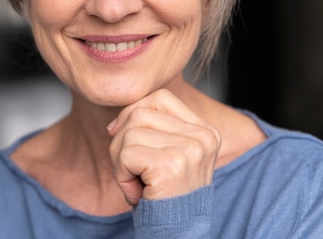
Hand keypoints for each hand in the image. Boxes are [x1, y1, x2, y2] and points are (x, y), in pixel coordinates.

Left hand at [107, 89, 220, 205]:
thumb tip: (117, 121)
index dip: (133, 112)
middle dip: (122, 140)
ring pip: (128, 132)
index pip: (160, 98)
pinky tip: (138, 193)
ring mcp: (190, 150)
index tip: (121, 136)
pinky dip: (122, 176)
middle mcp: (203, 137)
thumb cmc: (167, 198)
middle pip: (139, 112)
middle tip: (131, 169)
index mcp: (205, 131)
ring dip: (120, 161)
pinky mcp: (171, 165)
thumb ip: (152, 130)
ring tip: (138, 183)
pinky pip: (126, 154)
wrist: (177, 235)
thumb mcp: (166, 156)